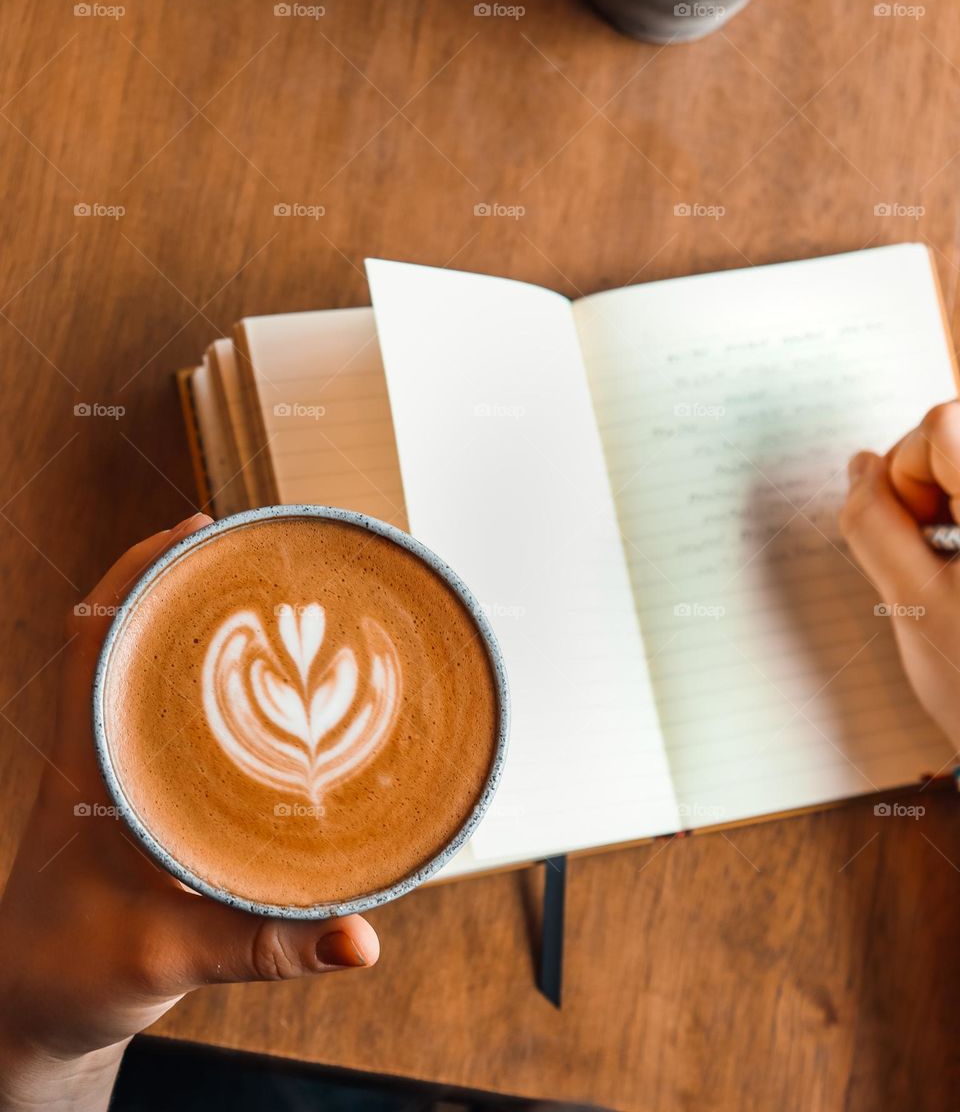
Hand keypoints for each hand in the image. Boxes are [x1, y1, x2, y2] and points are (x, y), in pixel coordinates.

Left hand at [0, 515, 378, 1111]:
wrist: (31, 1009)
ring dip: (196, 632)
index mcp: (85, 766)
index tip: (198, 530)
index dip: (138, 572)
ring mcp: (119, 773)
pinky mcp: (142, 799)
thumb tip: (361, 938)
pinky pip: (171, 723)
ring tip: (267, 603)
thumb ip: (267, 947)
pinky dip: (210, 690)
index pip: (94, 636)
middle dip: (183, 585)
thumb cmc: (73, 974)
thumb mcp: (167, 959)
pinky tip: (263, 695)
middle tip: (257, 556)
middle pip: (125, 636)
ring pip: (148, 676)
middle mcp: (100, 754)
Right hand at [840, 400, 959, 750]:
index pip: (941, 424)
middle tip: (939, 562)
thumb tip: (858, 469)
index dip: (907, 471)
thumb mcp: (913, 605)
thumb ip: (872, 525)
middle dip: (926, 492)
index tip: (918, 533)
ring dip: (945, 511)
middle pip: (953, 438)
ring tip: (959, 577)